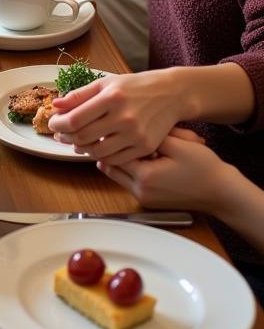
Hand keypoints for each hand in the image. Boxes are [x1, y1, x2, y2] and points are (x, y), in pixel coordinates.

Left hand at [48, 68, 185, 163]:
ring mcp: (136, 135)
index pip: (74, 120)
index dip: (59, 124)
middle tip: (60, 134)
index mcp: (111, 98)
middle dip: (66, 137)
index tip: (53, 123)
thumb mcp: (106, 83)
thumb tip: (56, 105)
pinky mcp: (146, 147)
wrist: (172, 94)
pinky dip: (100, 156)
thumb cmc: (135, 86)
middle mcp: (124, 117)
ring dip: (81, 148)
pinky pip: (116, 159)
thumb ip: (79, 95)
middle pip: (84, 137)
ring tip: (76, 142)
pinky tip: (95, 147)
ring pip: (98, 152)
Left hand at [97, 128, 226, 210]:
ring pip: (118, 176)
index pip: (113, 155)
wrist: (222, 192)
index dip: (109, 139)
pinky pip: (130, 183)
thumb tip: (126, 128)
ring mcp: (144, 199)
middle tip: (108, 133)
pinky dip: (130, 170)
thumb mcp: (177, 144)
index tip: (107, 126)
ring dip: (119, 160)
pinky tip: (138, 157)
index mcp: (145, 176)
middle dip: (109, 150)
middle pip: (111, 168)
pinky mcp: (149, 202)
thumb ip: (149, 136)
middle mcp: (141, 191)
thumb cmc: (204, 168)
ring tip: (121, 142)